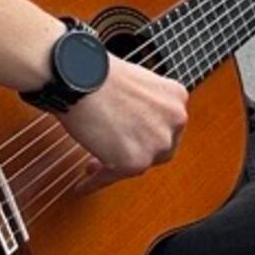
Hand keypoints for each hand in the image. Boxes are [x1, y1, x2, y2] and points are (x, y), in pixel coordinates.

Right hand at [58, 56, 188, 193]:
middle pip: (160, 148)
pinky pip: (113, 176)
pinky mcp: (135, 161)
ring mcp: (158, 142)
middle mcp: (175, 120)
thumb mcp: (136, 81)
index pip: (167, 125)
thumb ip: (144, 104)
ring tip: (93, 166)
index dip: (147, 135)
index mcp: (176, 97)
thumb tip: (133, 122)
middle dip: (136, 152)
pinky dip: (96, 181)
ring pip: (138, 164)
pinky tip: (85, 182)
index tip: (131, 139)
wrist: (78, 76)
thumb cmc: (95, 72)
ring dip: (116, 167)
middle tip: (113, 153)